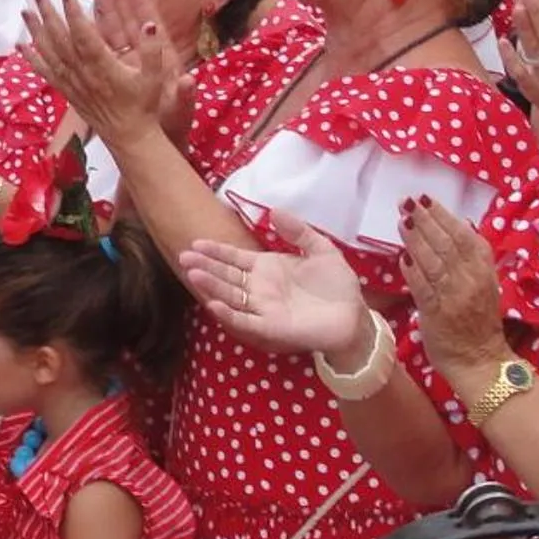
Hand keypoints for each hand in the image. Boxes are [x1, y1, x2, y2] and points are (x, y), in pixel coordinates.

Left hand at [22, 0, 165, 146]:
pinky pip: (46, 72)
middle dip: (48, 15)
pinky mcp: (67, 92)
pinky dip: (32, 58)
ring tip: (25, 12)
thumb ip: (152, 49)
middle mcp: (83, 74)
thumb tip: (150, 24)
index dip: (74, 13)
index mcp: (103, 66)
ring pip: (49, 53)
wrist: (129, 137)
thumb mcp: (155, 77)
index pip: (84, 35)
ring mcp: (72, 83)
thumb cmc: (143, 106)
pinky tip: (21, 46)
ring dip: (36, 31)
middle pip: (60, 39)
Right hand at [180, 210, 369, 360]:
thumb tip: (274, 211)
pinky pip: (245, 321)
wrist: (354, 316)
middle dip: (205, 266)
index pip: (234, 258)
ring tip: (192, 273)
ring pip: (230, 296)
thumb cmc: (337, 285)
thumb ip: (298, 231)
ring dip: (211, 286)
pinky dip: (229, 314)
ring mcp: (263, 309)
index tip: (196, 243)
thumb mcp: (321, 249)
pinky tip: (214, 304)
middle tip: (183, 257)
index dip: (216, 251)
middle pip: (226, 276)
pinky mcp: (271, 328)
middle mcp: (259, 289)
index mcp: (267, 269)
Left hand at [400, 197, 511, 382]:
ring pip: (434, 261)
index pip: (466, 236)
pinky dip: (412, 270)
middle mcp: (472, 280)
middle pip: (447, 243)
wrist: (480, 360)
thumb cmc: (479, 321)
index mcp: (486, 271)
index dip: (445, 216)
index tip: (427, 199)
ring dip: (416, 239)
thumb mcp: (486, 284)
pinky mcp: (438, 313)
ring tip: (401, 221)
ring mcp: (455, 296)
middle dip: (426, 219)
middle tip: (406, 201)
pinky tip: (401, 257)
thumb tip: (464, 223)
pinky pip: (422, 287)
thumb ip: (474, 257)